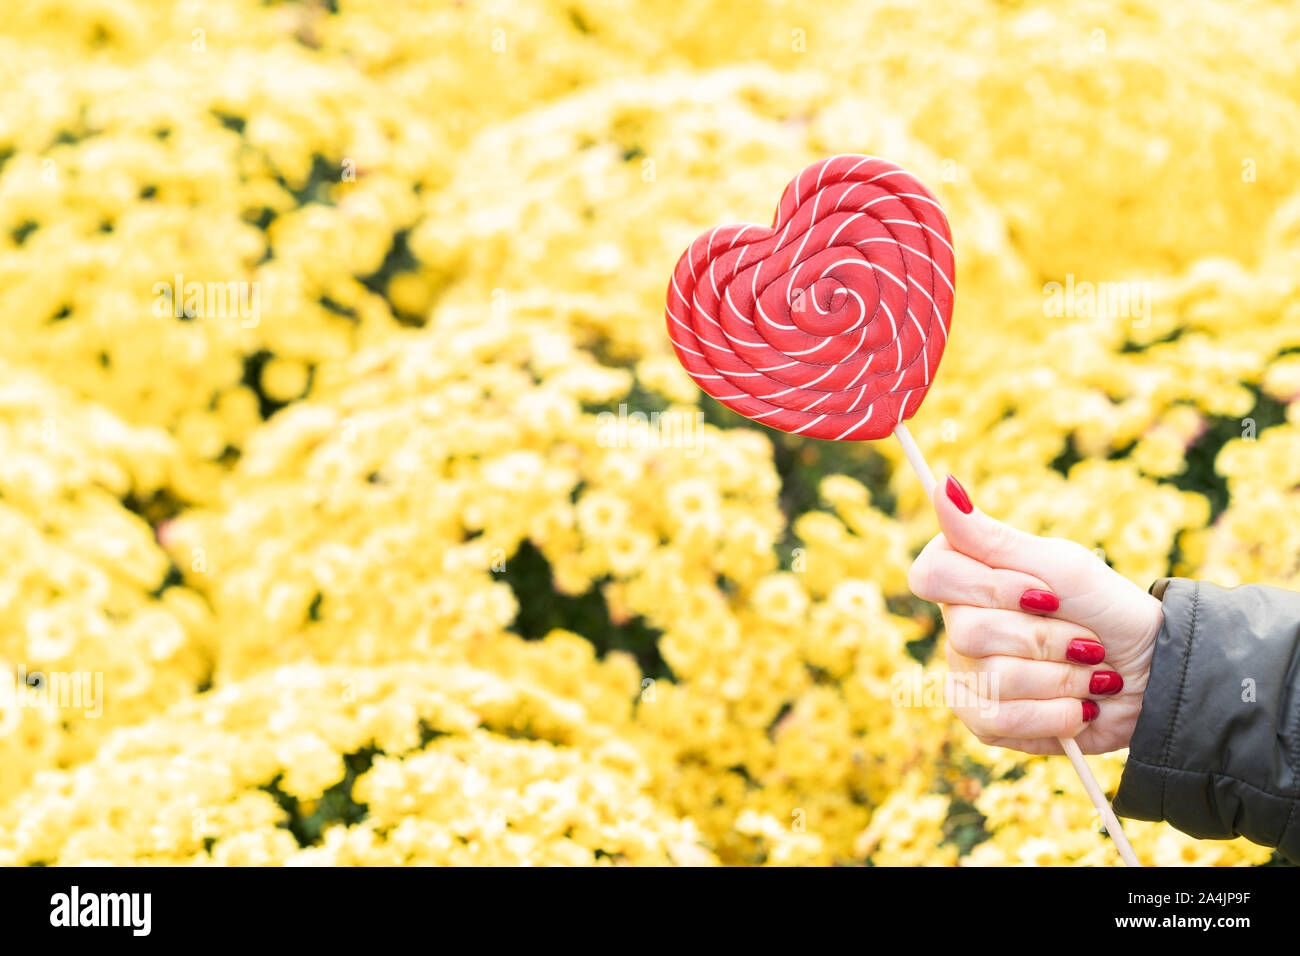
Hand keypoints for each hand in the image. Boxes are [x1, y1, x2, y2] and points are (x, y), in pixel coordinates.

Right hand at [907, 476, 1163, 754]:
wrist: (1153, 678)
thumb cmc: (1108, 611)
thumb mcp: (1060, 565)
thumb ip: (992, 535)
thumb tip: (942, 484)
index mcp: (968, 580)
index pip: (930, 575)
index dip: (990, 588)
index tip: (1044, 592)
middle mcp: (958, 627)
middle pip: (968, 632)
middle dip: (1045, 639)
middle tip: (1084, 639)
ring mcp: (967, 676)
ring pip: (991, 679)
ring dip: (1061, 679)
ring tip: (1091, 675)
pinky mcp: (985, 721)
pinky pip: (999, 720)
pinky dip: (1054, 715)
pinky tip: (1080, 708)